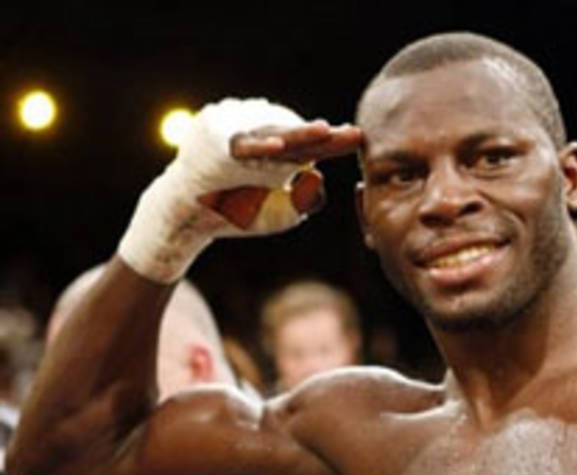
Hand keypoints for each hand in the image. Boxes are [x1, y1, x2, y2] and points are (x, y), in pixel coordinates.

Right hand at [118, 99, 361, 282]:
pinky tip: (278, 147)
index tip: (361, 139)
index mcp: (281, 154)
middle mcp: (262, 142)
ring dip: (299, 134)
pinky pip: (239, 145)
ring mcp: (240, 140)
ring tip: (324, 131)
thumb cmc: (237, 211)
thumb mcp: (282, 213)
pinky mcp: (217, 145)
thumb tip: (318, 182)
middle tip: (354, 133)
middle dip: (327, 137)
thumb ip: (305, 200)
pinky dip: (258, 147)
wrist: (190, 217)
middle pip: (299, 138)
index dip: (336, 143)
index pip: (314, 147)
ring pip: (274, 136)